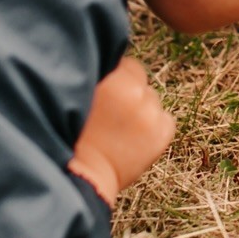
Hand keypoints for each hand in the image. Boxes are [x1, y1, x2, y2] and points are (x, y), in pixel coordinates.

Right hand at [69, 55, 174, 202]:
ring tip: (119, 129)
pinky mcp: (163, 134)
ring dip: (141, 109)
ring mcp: (150, 113)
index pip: (125, 64)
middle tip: (111, 113)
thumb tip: (109, 60)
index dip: (115, 77)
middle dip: (129, 90)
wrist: (84, 177)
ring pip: (151, 99)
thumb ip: (98, 76)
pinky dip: (155, 127)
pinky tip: (135, 139)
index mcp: (111, 79)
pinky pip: (165, 120)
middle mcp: (134, 92)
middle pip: (139, 79)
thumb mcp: (78, 95)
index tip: (105, 91)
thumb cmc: (73, 136)